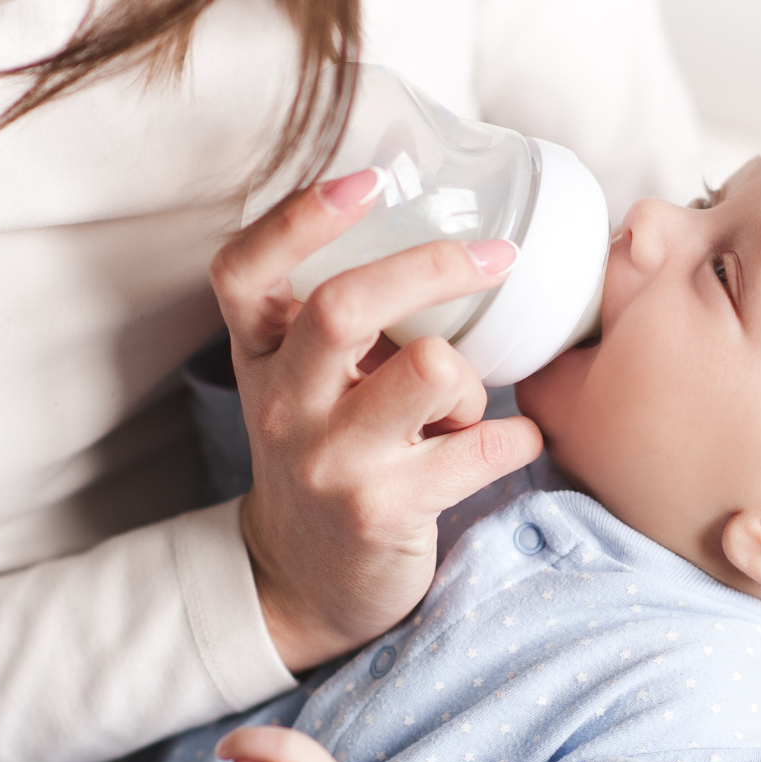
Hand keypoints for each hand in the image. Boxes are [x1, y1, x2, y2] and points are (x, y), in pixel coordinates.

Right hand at [210, 170, 543, 669]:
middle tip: (494, 258)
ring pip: (430, 370)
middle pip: (342, 306)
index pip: (244, 271)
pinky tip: (509, 445)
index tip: (368, 181)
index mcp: (260, 356)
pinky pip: (482, 448)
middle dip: (431, 268)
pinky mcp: (383, 511)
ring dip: (472, 380)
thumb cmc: (325, 454)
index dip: (299, 218)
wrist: (305, 579)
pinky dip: (517, 439)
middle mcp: (284, 404)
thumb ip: (339, 319)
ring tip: (467, 408)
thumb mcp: (303, 383)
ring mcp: (329, 461)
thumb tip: (443, 233)